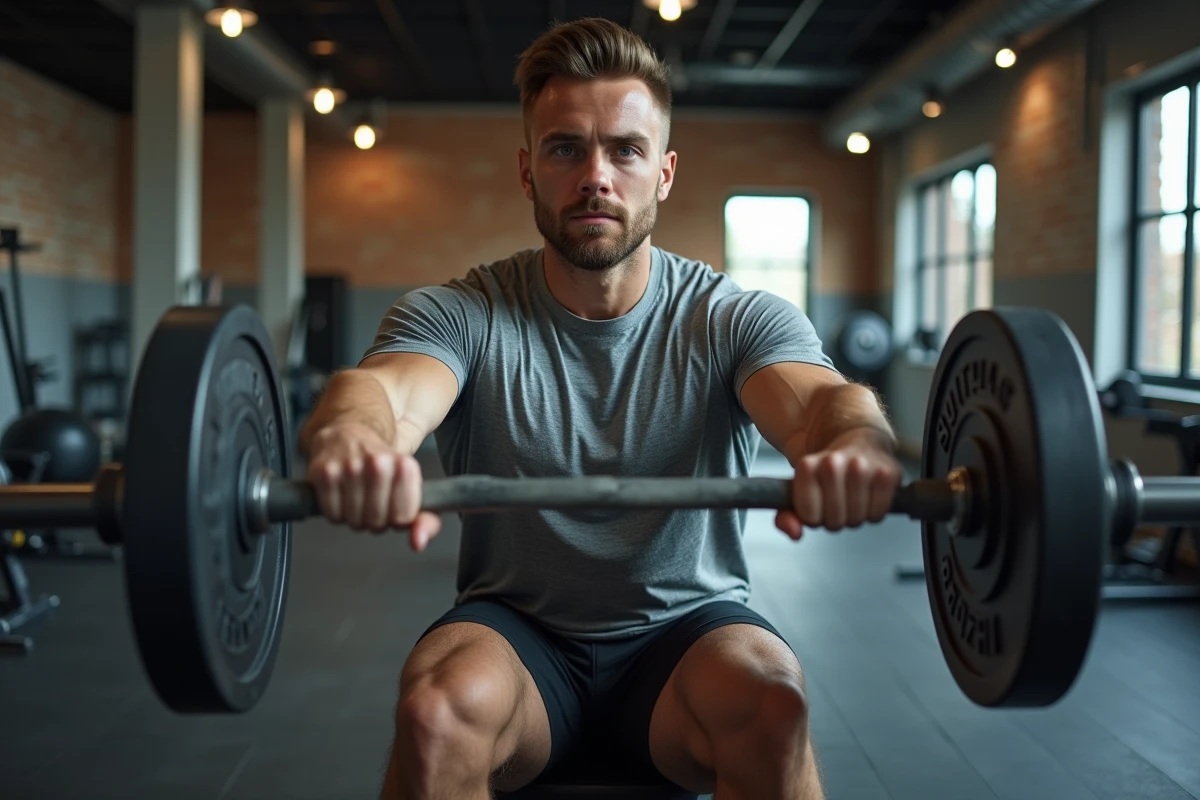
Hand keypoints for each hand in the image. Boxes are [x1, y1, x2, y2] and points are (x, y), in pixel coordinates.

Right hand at [305, 421, 442, 550]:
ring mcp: (349, 467)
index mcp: (405, 467)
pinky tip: (341, 495)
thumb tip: (418, 542)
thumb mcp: (413, 490)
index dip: (396, 519)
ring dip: (354, 517)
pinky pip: (332, 514)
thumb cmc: (384, 467)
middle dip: (375, 520)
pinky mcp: (324, 472)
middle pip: (377, 522)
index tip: (393, 506)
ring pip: (353, 520)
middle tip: (372, 502)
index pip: (403, 519)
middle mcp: (378, 464)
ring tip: (357, 497)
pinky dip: (336, 512)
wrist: (350, 434)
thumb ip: (427, 521)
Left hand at [775, 428, 903, 537]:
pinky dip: (874, 512)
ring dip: (854, 515)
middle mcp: (834, 464)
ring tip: (852, 496)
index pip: (809, 517)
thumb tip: (795, 533)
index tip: (817, 504)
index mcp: (807, 466)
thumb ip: (786, 514)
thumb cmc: (828, 469)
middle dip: (834, 518)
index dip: (814, 517)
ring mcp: (863, 467)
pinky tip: (869, 495)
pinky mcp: (889, 472)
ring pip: (856, 519)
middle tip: (837, 500)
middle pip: (833, 521)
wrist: (859, 438)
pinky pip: (878, 514)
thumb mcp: (800, 489)